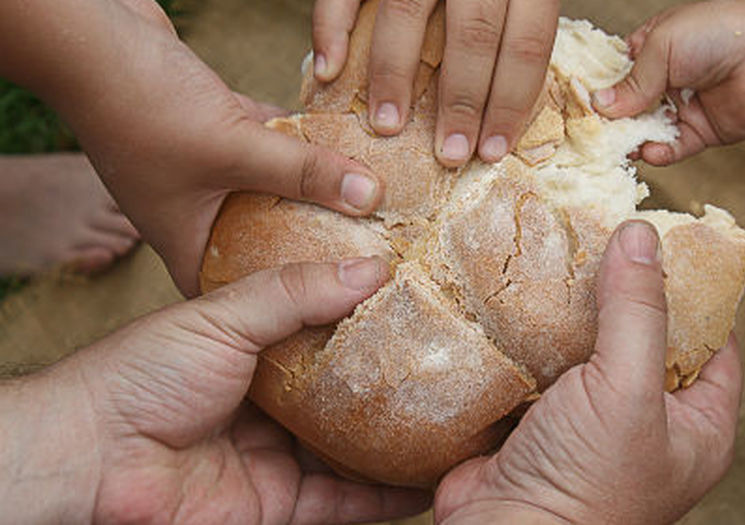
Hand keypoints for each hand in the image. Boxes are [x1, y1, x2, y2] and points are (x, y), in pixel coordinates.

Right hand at [0, 0, 384, 295]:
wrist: (90, 36)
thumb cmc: (142, 106)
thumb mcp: (235, 148)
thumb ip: (304, 173)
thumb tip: (371, 197)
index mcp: (185, 241)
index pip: (238, 293)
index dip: (281, 309)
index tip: (337, 307)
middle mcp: (194, 212)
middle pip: (264, 240)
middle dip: (312, 242)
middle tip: (368, 252)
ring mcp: (203, 170)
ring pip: (271, 187)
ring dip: (313, 186)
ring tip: (369, 203)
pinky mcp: (213, 130)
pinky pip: (268, 145)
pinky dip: (299, 142)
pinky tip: (344, 143)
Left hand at [0, 256, 431, 522]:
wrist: (90, 458)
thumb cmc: (143, 375)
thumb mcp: (222, 315)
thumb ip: (294, 293)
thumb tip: (371, 268)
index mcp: (260, 352)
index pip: (330, 335)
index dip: (373, 325)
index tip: (423, 309)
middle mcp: (275, 406)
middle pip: (350, 397)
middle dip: (398, 388)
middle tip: (457, 371)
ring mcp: (280, 458)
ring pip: (356, 453)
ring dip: (403, 445)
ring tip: (460, 428)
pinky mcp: (280, 506)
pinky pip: (345, 504)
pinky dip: (387, 498)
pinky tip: (428, 483)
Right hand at [312, 0, 560, 166]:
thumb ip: (520, 25)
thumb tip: (510, 103)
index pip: (528, 44)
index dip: (512, 102)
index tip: (493, 149)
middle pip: (475, 35)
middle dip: (462, 102)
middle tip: (449, 154)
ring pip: (409, 13)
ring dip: (395, 76)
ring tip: (387, 125)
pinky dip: (332, 26)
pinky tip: (330, 69)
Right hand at [434, 221, 742, 523]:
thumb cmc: (586, 485)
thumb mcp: (627, 391)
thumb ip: (638, 313)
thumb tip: (641, 236)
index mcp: (695, 427)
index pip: (714, 344)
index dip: (696, 292)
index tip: (669, 242)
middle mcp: (646, 422)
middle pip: (645, 337)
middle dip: (623, 291)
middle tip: (604, 238)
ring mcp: (589, 420)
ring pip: (588, 346)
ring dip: (572, 308)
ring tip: (561, 253)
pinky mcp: (539, 417)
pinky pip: (541, 361)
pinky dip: (531, 331)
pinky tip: (520, 294)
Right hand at [592, 0, 744, 166]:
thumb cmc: (721, 30)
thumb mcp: (662, 48)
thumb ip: (630, 83)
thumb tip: (597, 108)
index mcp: (649, 50)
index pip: (611, 76)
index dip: (591, 93)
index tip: (569, 110)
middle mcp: (662, 80)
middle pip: (624, 109)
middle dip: (606, 124)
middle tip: (584, 140)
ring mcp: (682, 107)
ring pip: (644, 132)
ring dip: (630, 142)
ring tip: (615, 150)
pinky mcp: (702, 133)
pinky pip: (673, 149)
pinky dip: (659, 154)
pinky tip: (649, 152)